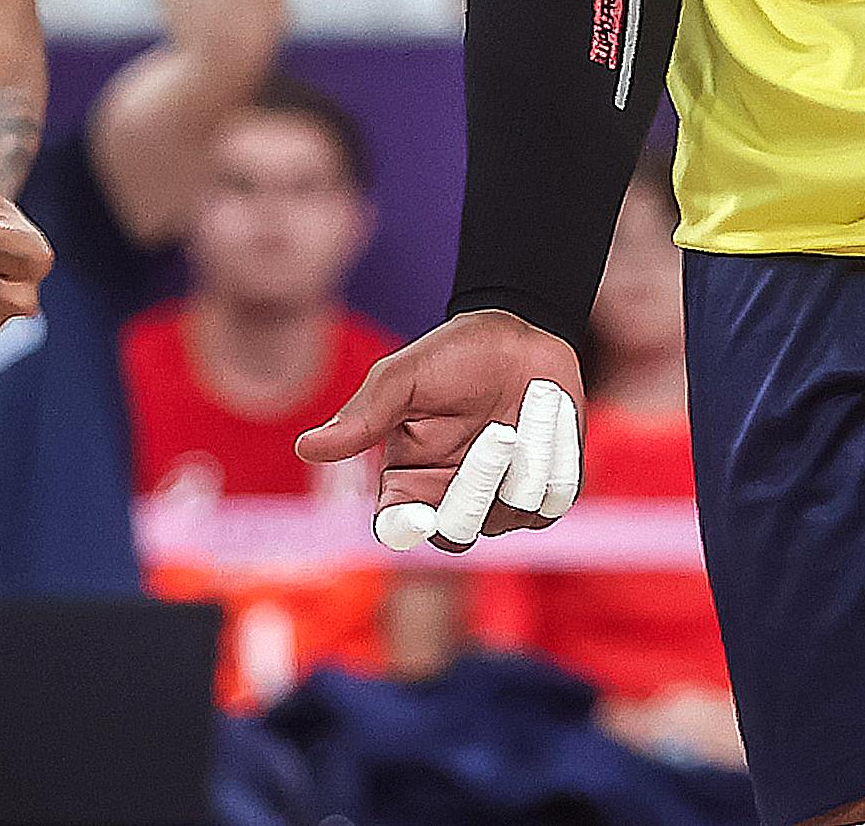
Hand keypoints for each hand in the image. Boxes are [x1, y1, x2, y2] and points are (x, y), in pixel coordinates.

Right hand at [297, 307, 583, 547]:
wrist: (521, 334)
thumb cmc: (453, 354)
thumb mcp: (404, 377)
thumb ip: (364, 416)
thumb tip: (306, 446)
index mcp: (407, 483)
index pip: (397, 530)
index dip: (407, 530)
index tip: (419, 514)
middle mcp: (451, 504)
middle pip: (461, 530)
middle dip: (482, 480)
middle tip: (501, 430)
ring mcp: (501, 506)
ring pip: (516, 514)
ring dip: (530, 456)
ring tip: (532, 403)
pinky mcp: (546, 497)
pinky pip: (556, 498)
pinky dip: (558, 454)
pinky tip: (550, 416)